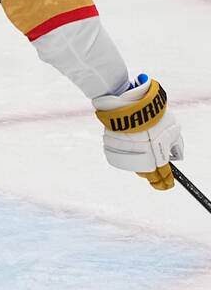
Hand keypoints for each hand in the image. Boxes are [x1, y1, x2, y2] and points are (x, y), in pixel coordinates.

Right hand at [93, 74, 182, 189]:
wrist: (131, 104)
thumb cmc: (155, 116)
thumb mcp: (174, 130)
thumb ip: (176, 146)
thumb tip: (176, 155)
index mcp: (156, 156)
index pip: (161, 175)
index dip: (165, 181)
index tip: (166, 185)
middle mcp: (139, 157)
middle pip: (145, 172)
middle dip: (152, 175)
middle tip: (157, 176)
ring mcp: (124, 151)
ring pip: (132, 164)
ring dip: (139, 164)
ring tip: (145, 158)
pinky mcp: (111, 144)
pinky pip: (120, 153)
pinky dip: (127, 153)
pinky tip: (131, 148)